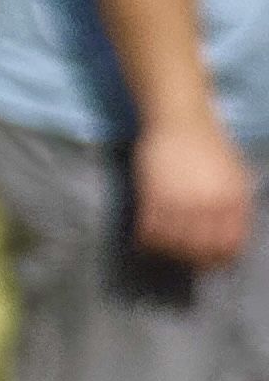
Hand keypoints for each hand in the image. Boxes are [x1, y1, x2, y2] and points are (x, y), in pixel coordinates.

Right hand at [134, 114, 254, 271]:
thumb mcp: (236, 175)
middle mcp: (209, 203)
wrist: (180, 118)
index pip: (229, 244)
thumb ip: (235, 205)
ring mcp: (180, 200)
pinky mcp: (153, 194)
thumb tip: (230, 236)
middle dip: (191, 258)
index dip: (218, 258)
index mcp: (233, 200)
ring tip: (161, 248)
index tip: (209, 262)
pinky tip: (143, 238)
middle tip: (182, 258)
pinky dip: (146, 238)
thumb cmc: (209, 144)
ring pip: (173, 242)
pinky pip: (149, 228)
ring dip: (166, 250)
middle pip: (199, 248)